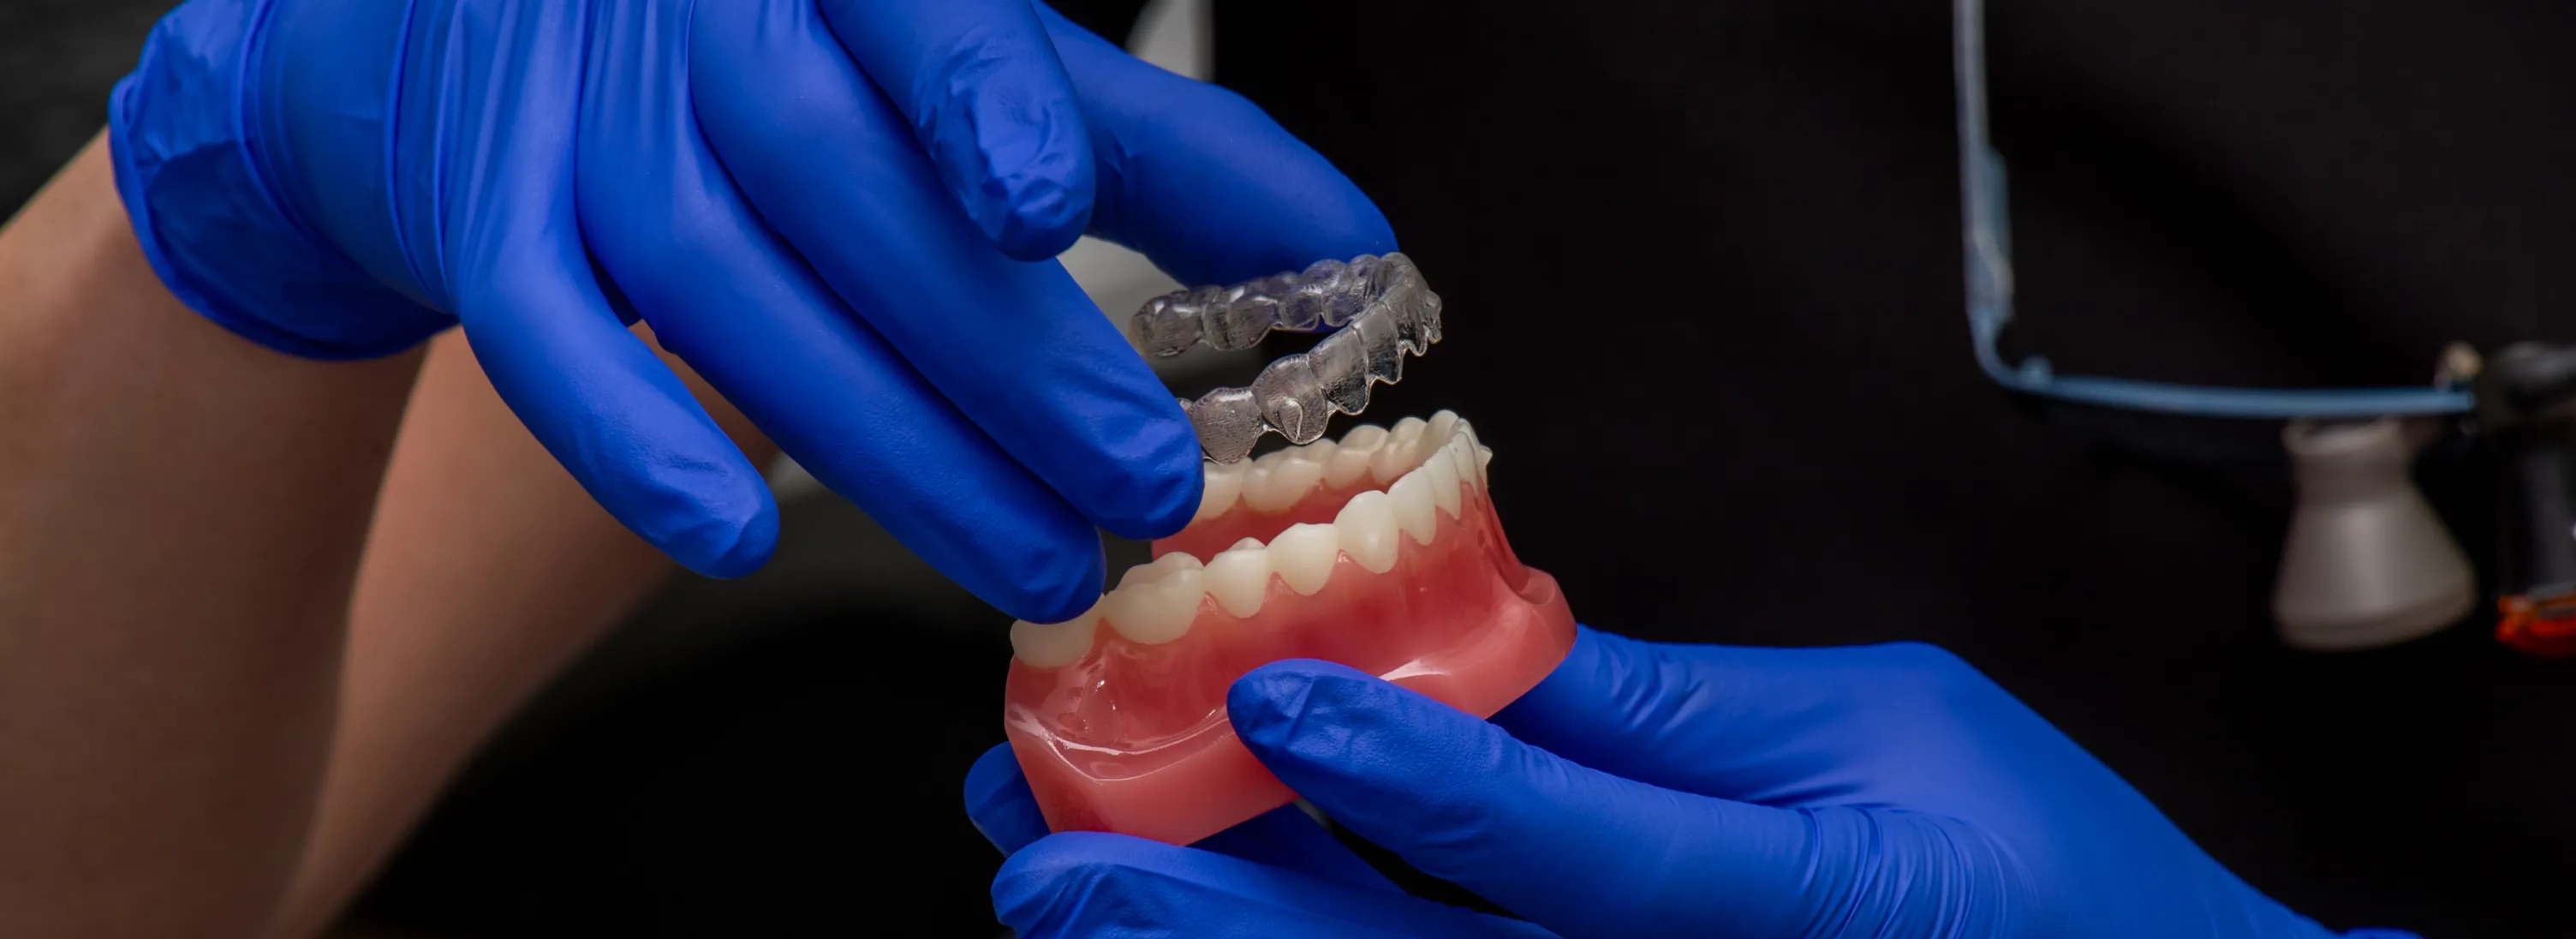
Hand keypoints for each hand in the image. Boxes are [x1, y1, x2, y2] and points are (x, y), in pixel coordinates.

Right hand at [109, 0, 1389, 620]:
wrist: (475, 27)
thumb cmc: (790, 48)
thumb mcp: (966, 58)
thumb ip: (1150, 140)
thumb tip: (1351, 250)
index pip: (916, 8)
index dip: (981, 98)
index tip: (1052, 210)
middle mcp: (696, 11)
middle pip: (839, 184)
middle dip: (999, 356)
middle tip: (1143, 489)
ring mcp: (574, 110)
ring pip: (715, 283)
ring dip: (883, 442)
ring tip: (1037, 563)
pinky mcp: (480, 214)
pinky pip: (540, 334)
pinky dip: (633, 442)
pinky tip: (738, 544)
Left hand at [964, 627, 2422, 937]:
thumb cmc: (2045, 879)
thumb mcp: (1891, 736)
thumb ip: (1678, 712)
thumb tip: (1476, 642)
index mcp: (1792, 914)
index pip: (1568, 852)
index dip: (1411, 768)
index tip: (1263, 686)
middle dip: (1215, 917)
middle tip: (1043, 848)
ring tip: (1059, 883)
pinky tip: (1186, 924)